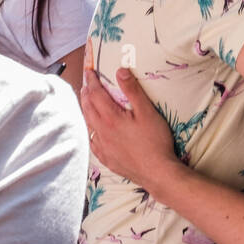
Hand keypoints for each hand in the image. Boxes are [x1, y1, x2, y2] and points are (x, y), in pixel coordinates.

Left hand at [80, 67, 178, 186]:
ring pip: (88, 124)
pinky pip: (92, 141)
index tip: (90, 72)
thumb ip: (133, 90)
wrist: (157, 172)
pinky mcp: (106, 158)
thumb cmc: (155, 141)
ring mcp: (103, 146)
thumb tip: (120, 71)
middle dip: (86, 93)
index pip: (96, 94)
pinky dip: (90, 130)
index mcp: (111, 118)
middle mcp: (102, 131)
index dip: (92, 81)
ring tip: (87, 102)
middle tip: (87, 84)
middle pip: (88, 108)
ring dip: (86, 110)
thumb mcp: (147, 112)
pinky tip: (94, 131)